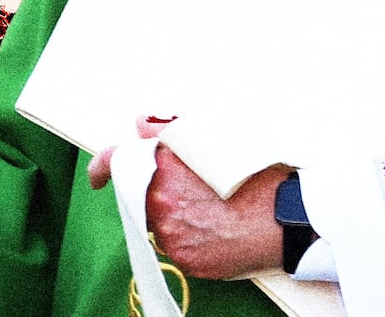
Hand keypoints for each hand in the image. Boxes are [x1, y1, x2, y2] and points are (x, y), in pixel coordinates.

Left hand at [88, 117, 289, 279]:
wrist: (287, 217)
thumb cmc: (256, 176)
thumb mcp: (215, 139)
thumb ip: (170, 132)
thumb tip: (142, 125)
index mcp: (164, 166)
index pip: (117, 163)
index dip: (102, 167)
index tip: (97, 175)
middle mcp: (161, 201)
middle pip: (141, 197)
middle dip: (157, 194)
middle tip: (192, 194)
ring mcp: (171, 234)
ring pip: (160, 225)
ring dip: (175, 219)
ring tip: (213, 213)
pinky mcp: (186, 259)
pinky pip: (177, 248)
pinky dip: (191, 240)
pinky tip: (217, 231)